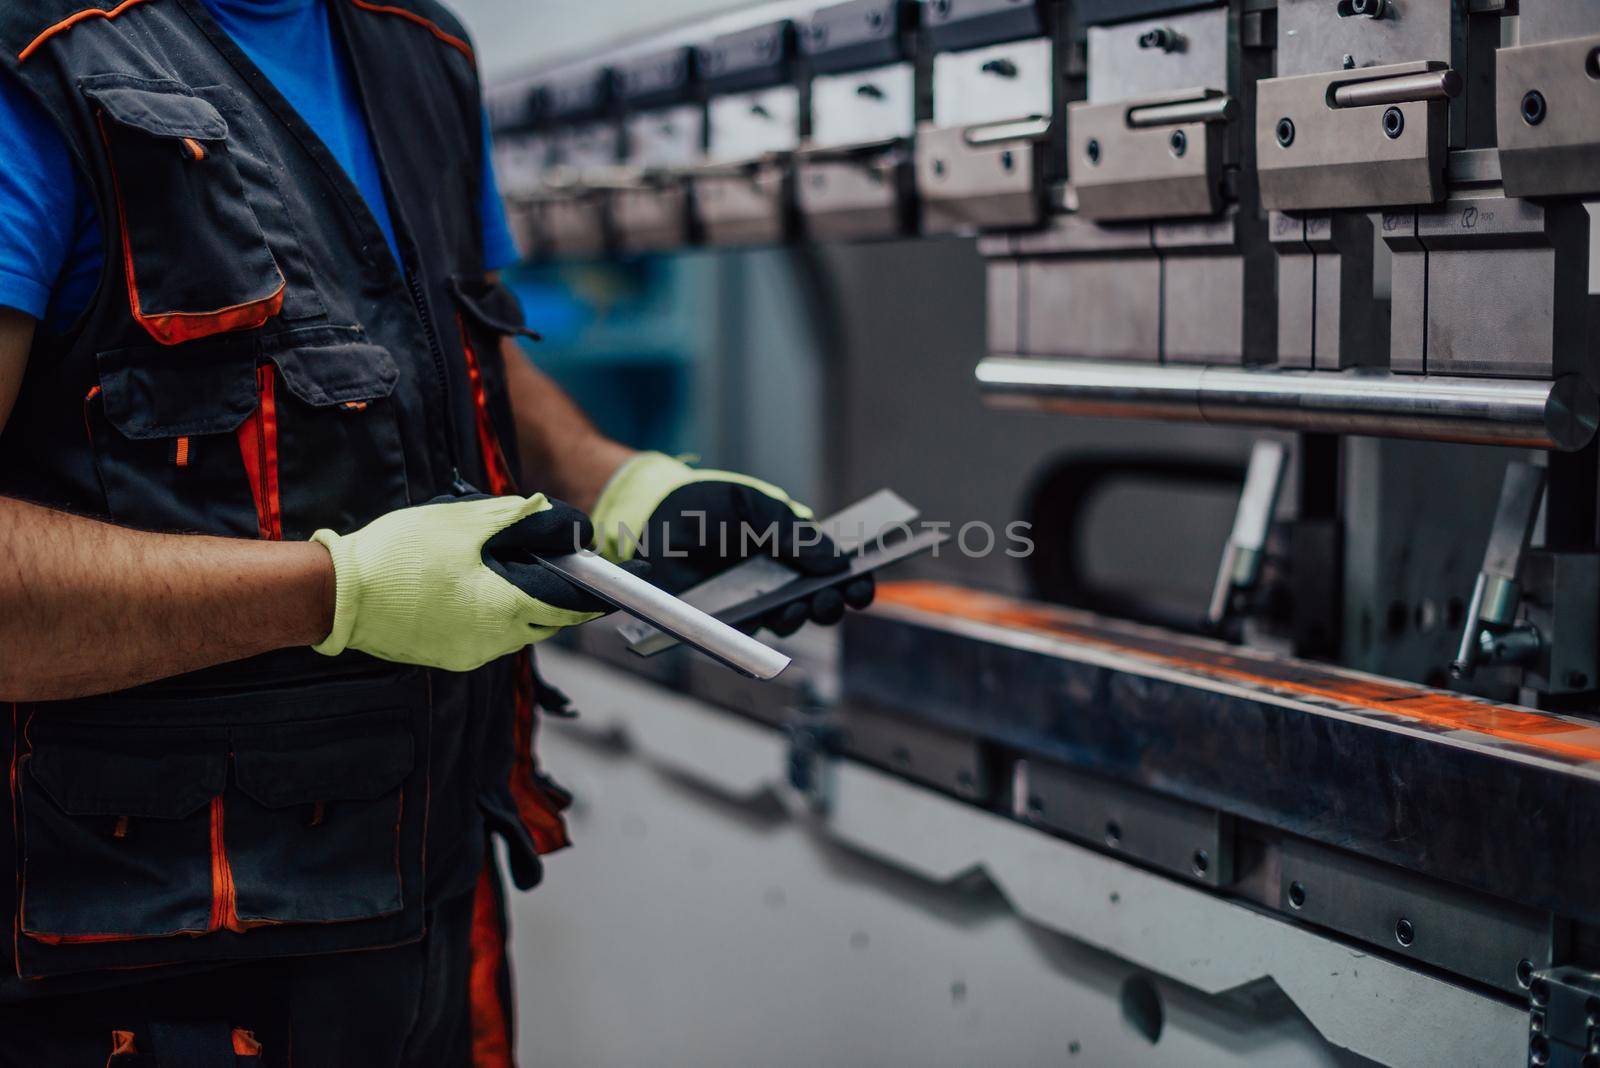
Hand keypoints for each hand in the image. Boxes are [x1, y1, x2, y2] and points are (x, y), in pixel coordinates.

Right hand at [310, 494, 609, 670]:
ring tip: (509, 572)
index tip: (604, 587)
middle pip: (542, 622)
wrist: (337, 594)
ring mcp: (467, 654)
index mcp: (503, 608)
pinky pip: (486, 638)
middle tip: (554, 569)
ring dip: (522, 606)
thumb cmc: (398, 555)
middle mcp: (492, 642)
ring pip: (514, 632)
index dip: (587, 597)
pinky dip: (493, 616)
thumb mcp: (461, 523)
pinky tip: (476, 589)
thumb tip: (545, 510)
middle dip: (554, 599)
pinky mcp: (445, 656)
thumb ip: (511, 517)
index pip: (565, 609)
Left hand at [590, 453, 874, 636]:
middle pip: (820, 599)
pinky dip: (765, 629)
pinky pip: (753, 632)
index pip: (835, 567)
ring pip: (791, 619)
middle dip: (833, 602)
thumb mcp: (754, 506)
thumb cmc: (706, 505)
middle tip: (834, 598)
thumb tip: (835, 560)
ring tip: (800, 606)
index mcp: (794, 547)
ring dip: (802, 616)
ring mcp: (755, 600)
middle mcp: (780, 578)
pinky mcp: (728, 619)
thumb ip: (792, 531)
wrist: (652, 517)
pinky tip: (772, 618)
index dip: (855, 578)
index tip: (864, 582)